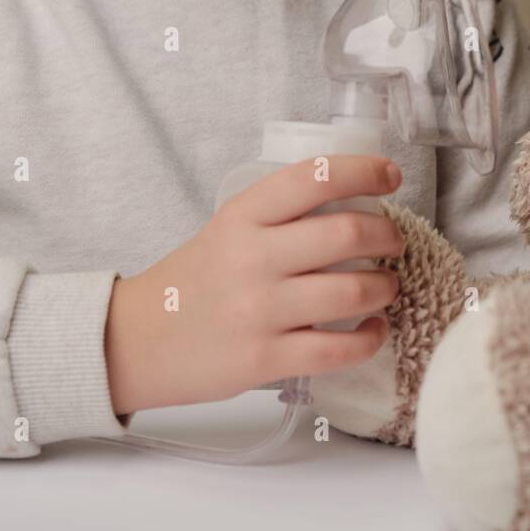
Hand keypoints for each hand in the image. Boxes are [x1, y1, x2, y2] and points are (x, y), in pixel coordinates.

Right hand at [104, 155, 404, 413]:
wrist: (136, 341)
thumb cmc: (194, 280)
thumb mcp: (228, 229)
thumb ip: (281, 215)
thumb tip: (356, 202)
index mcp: (243, 215)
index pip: (315, 177)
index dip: (364, 170)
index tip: (390, 176)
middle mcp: (252, 257)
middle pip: (347, 233)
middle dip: (387, 235)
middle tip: (393, 241)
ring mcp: (259, 310)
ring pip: (353, 292)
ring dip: (385, 287)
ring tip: (385, 287)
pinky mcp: (265, 359)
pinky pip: (339, 349)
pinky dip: (370, 338)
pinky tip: (372, 329)